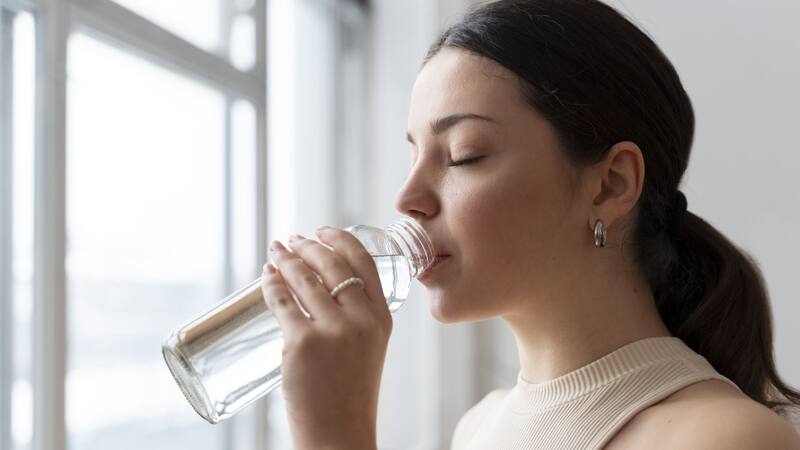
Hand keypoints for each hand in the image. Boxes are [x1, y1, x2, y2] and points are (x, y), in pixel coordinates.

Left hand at [261, 226, 390, 449]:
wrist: (339, 433)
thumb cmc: (349, 394)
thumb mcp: (368, 349)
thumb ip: (356, 318)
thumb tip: (317, 286)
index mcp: (382, 318)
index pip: (364, 262)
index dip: (340, 240)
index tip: (323, 231)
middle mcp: (361, 319)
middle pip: (331, 265)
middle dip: (307, 247)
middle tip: (292, 240)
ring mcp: (332, 331)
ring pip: (304, 280)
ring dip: (286, 260)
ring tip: (276, 253)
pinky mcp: (303, 343)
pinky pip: (282, 302)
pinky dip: (270, 285)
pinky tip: (266, 277)